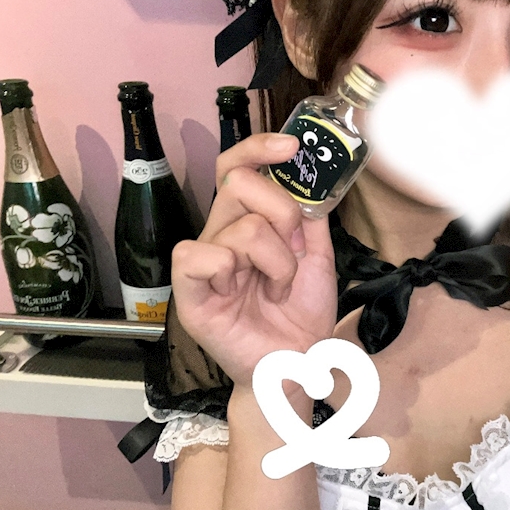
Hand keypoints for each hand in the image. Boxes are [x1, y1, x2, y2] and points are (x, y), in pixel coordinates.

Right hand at [171, 134, 337, 386]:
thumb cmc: (301, 313)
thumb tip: (306, 179)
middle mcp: (222, 234)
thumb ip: (310, 217)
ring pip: (241, 227)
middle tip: (295, 252)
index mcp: (247, 221)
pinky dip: (231, 270)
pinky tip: (241, 293)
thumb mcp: (318, 256)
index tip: (292, 146)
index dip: (258, 148)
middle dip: (283, 214)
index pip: (237, 168)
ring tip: (278, 288)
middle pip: (239, 183)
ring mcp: (205, 262)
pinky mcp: (190, 292)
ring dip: (277, 262)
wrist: (297, 364)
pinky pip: (199, 256)